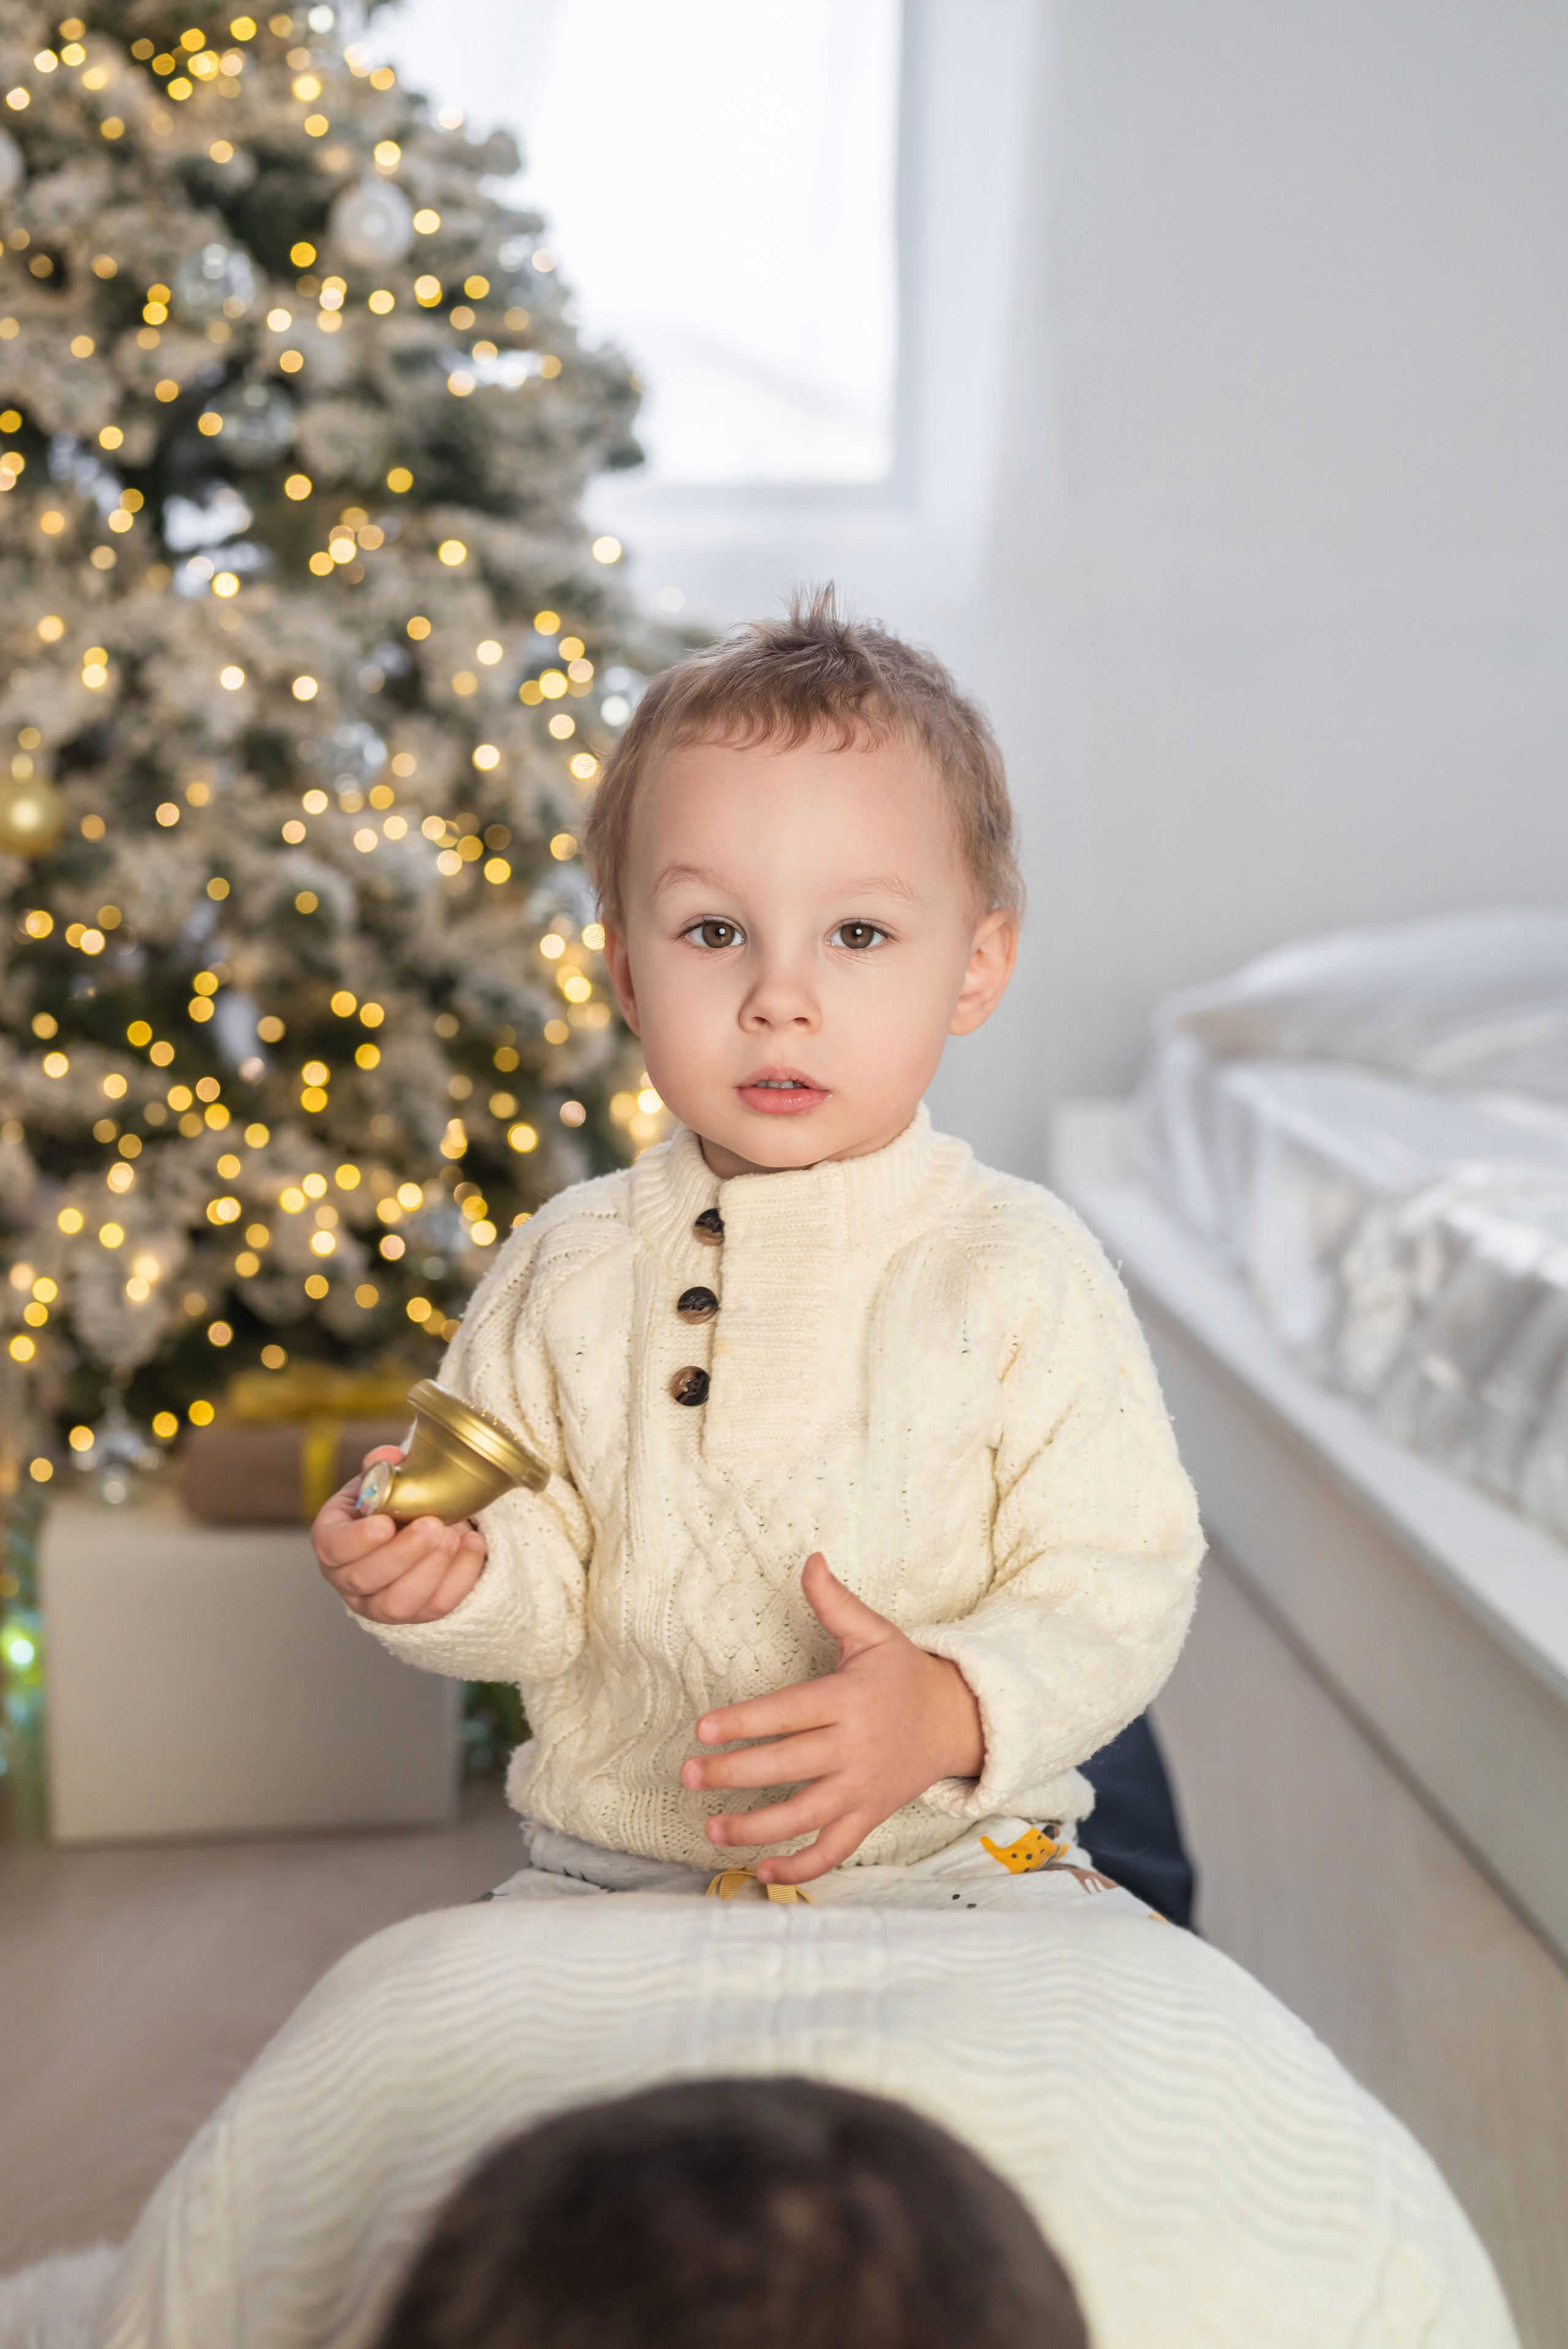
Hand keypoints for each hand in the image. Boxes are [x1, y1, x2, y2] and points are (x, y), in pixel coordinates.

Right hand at [312, 1447, 488, 1625]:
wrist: (414, 1528)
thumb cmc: (389, 1505)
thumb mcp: (379, 1481)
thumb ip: (382, 1467)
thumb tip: (388, 1458)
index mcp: (332, 1541)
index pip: (333, 1547)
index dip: (357, 1540)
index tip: (385, 1524)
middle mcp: (348, 1580)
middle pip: (366, 1579)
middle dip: (403, 1553)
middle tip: (433, 1525)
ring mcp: (379, 1605)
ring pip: (398, 1603)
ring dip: (430, 1570)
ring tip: (453, 1536)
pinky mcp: (416, 1616)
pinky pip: (437, 1606)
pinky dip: (460, 1578)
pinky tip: (473, 1545)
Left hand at [681, 1552, 984, 1885]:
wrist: (957, 1720)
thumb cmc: (904, 1674)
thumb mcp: (874, 1633)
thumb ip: (834, 1602)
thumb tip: (810, 1559)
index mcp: (849, 1699)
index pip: (789, 1713)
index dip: (746, 1722)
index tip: (702, 1728)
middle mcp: (854, 1747)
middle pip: (788, 1765)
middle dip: (734, 1773)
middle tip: (688, 1774)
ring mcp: (862, 1788)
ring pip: (806, 1815)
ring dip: (756, 1828)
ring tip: (710, 1828)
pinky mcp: (869, 1816)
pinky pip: (835, 1849)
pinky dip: (801, 1867)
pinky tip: (761, 1873)